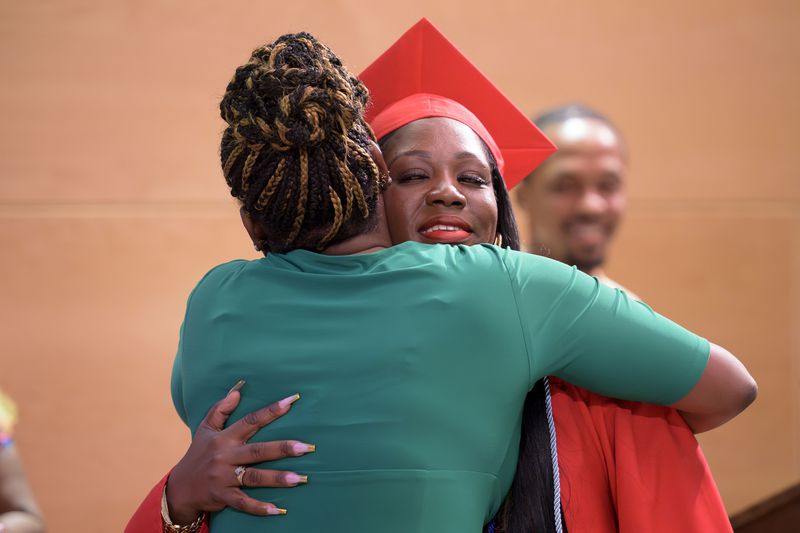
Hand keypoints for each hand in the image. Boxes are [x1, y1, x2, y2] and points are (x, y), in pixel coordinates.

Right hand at [166, 384, 313, 523]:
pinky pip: (243, 503)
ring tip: (300, 478)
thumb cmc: (198, 454)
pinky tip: (278, 510)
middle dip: (282, 448)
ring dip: (277, 478)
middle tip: (306, 447)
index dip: (271, 411)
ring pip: (254, 478)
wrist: (180, 488)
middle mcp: (225, 456)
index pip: (251, 421)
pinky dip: (259, 508)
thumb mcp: (205, 428)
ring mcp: (224, 478)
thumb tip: (238, 389)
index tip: (292, 401)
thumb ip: (221, 408)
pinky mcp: (223, 497)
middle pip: (258, 451)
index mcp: (224, 438)